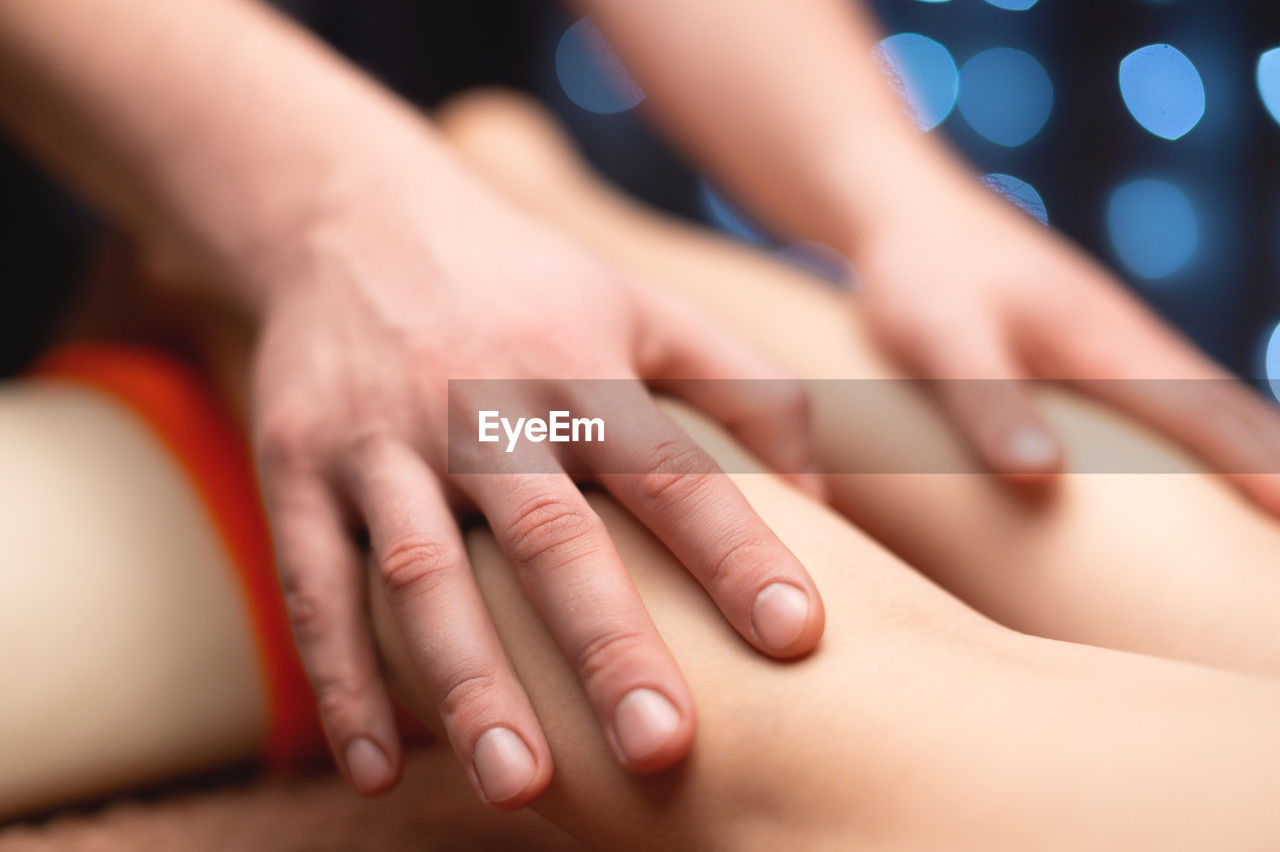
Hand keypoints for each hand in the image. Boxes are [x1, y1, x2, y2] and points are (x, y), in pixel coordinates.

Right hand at [248, 156, 824, 808]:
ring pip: (422, 572)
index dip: (737, 550)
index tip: (799, 636)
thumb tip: (823, 504)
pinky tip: (379, 766)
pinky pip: (313, 582)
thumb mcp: (642, 304)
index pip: (672, 468)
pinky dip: (341, 679)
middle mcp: (481, 406)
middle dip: (606, 643)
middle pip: (551, 534)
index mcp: (579, 366)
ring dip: (469, 681)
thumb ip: (746, 391)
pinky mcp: (296, 466)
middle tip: (662, 748)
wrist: (349, 217)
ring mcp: (382, 439)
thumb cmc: (525, 284)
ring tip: (520, 785)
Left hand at [852, 163, 1279, 511]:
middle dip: (1271, 463)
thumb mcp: (942, 341)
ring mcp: (1107, 338)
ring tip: (1266, 510)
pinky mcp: (1078, 344)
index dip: (1257, 469)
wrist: (900, 203)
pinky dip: (1193, 432)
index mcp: (1106, 343)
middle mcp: (1125, 339)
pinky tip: (1182, 464)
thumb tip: (1042, 477)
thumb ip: (989, 404)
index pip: (1205, 416)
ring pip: (1198, 400)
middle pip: (1224, 409)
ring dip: (1241, 447)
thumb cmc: (919, 274)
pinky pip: (1159, 396)